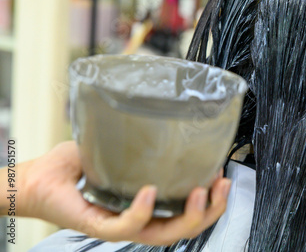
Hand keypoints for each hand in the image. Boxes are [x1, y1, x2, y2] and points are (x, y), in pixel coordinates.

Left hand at [16, 141, 230, 245]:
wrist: (38, 179)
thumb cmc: (74, 166)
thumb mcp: (114, 148)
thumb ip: (138, 140)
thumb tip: (161, 114)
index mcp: (147, 205)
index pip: (184, 212)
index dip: (209, 201)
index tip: (221, 175)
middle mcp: (138, 219)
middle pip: (183, 228)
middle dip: (211, 212)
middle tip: (222, 187)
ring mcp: (119, 225)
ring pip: (162, 235)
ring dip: (188, 217)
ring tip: (201, 193)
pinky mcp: (99, 226)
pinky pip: (126, 226)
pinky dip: (142, 213)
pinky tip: (151, 193)